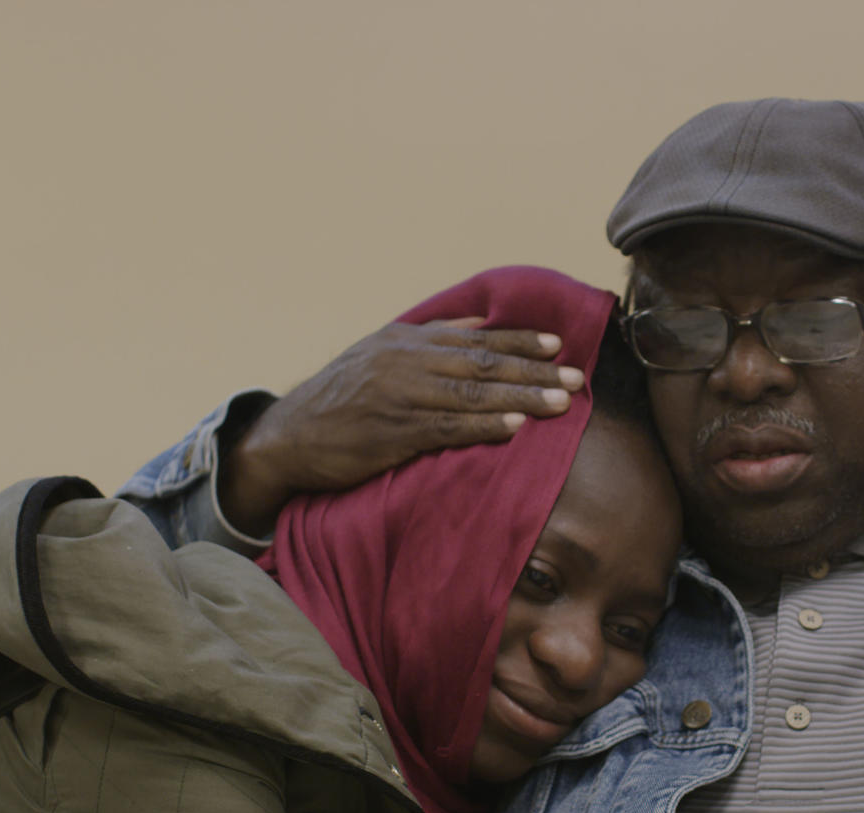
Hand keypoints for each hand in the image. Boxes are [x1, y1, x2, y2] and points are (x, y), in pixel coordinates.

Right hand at [220, 317, 581, 534]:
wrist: (288, 435)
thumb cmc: (342, 397)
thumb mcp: (380, 353)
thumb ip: (431, 339)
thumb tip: (482, 325)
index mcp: (406, 341)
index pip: (474, 338)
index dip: (519, 342)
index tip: (558, 346)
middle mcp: (405, 363)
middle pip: (481, 364)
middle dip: (533, 371)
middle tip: (575, 377)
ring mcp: (398, 398)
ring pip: (471, 395)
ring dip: (521, 398)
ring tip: (560, 403)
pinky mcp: (392, 435)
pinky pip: (446, 429)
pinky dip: (483, 427)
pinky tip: (514, 429)